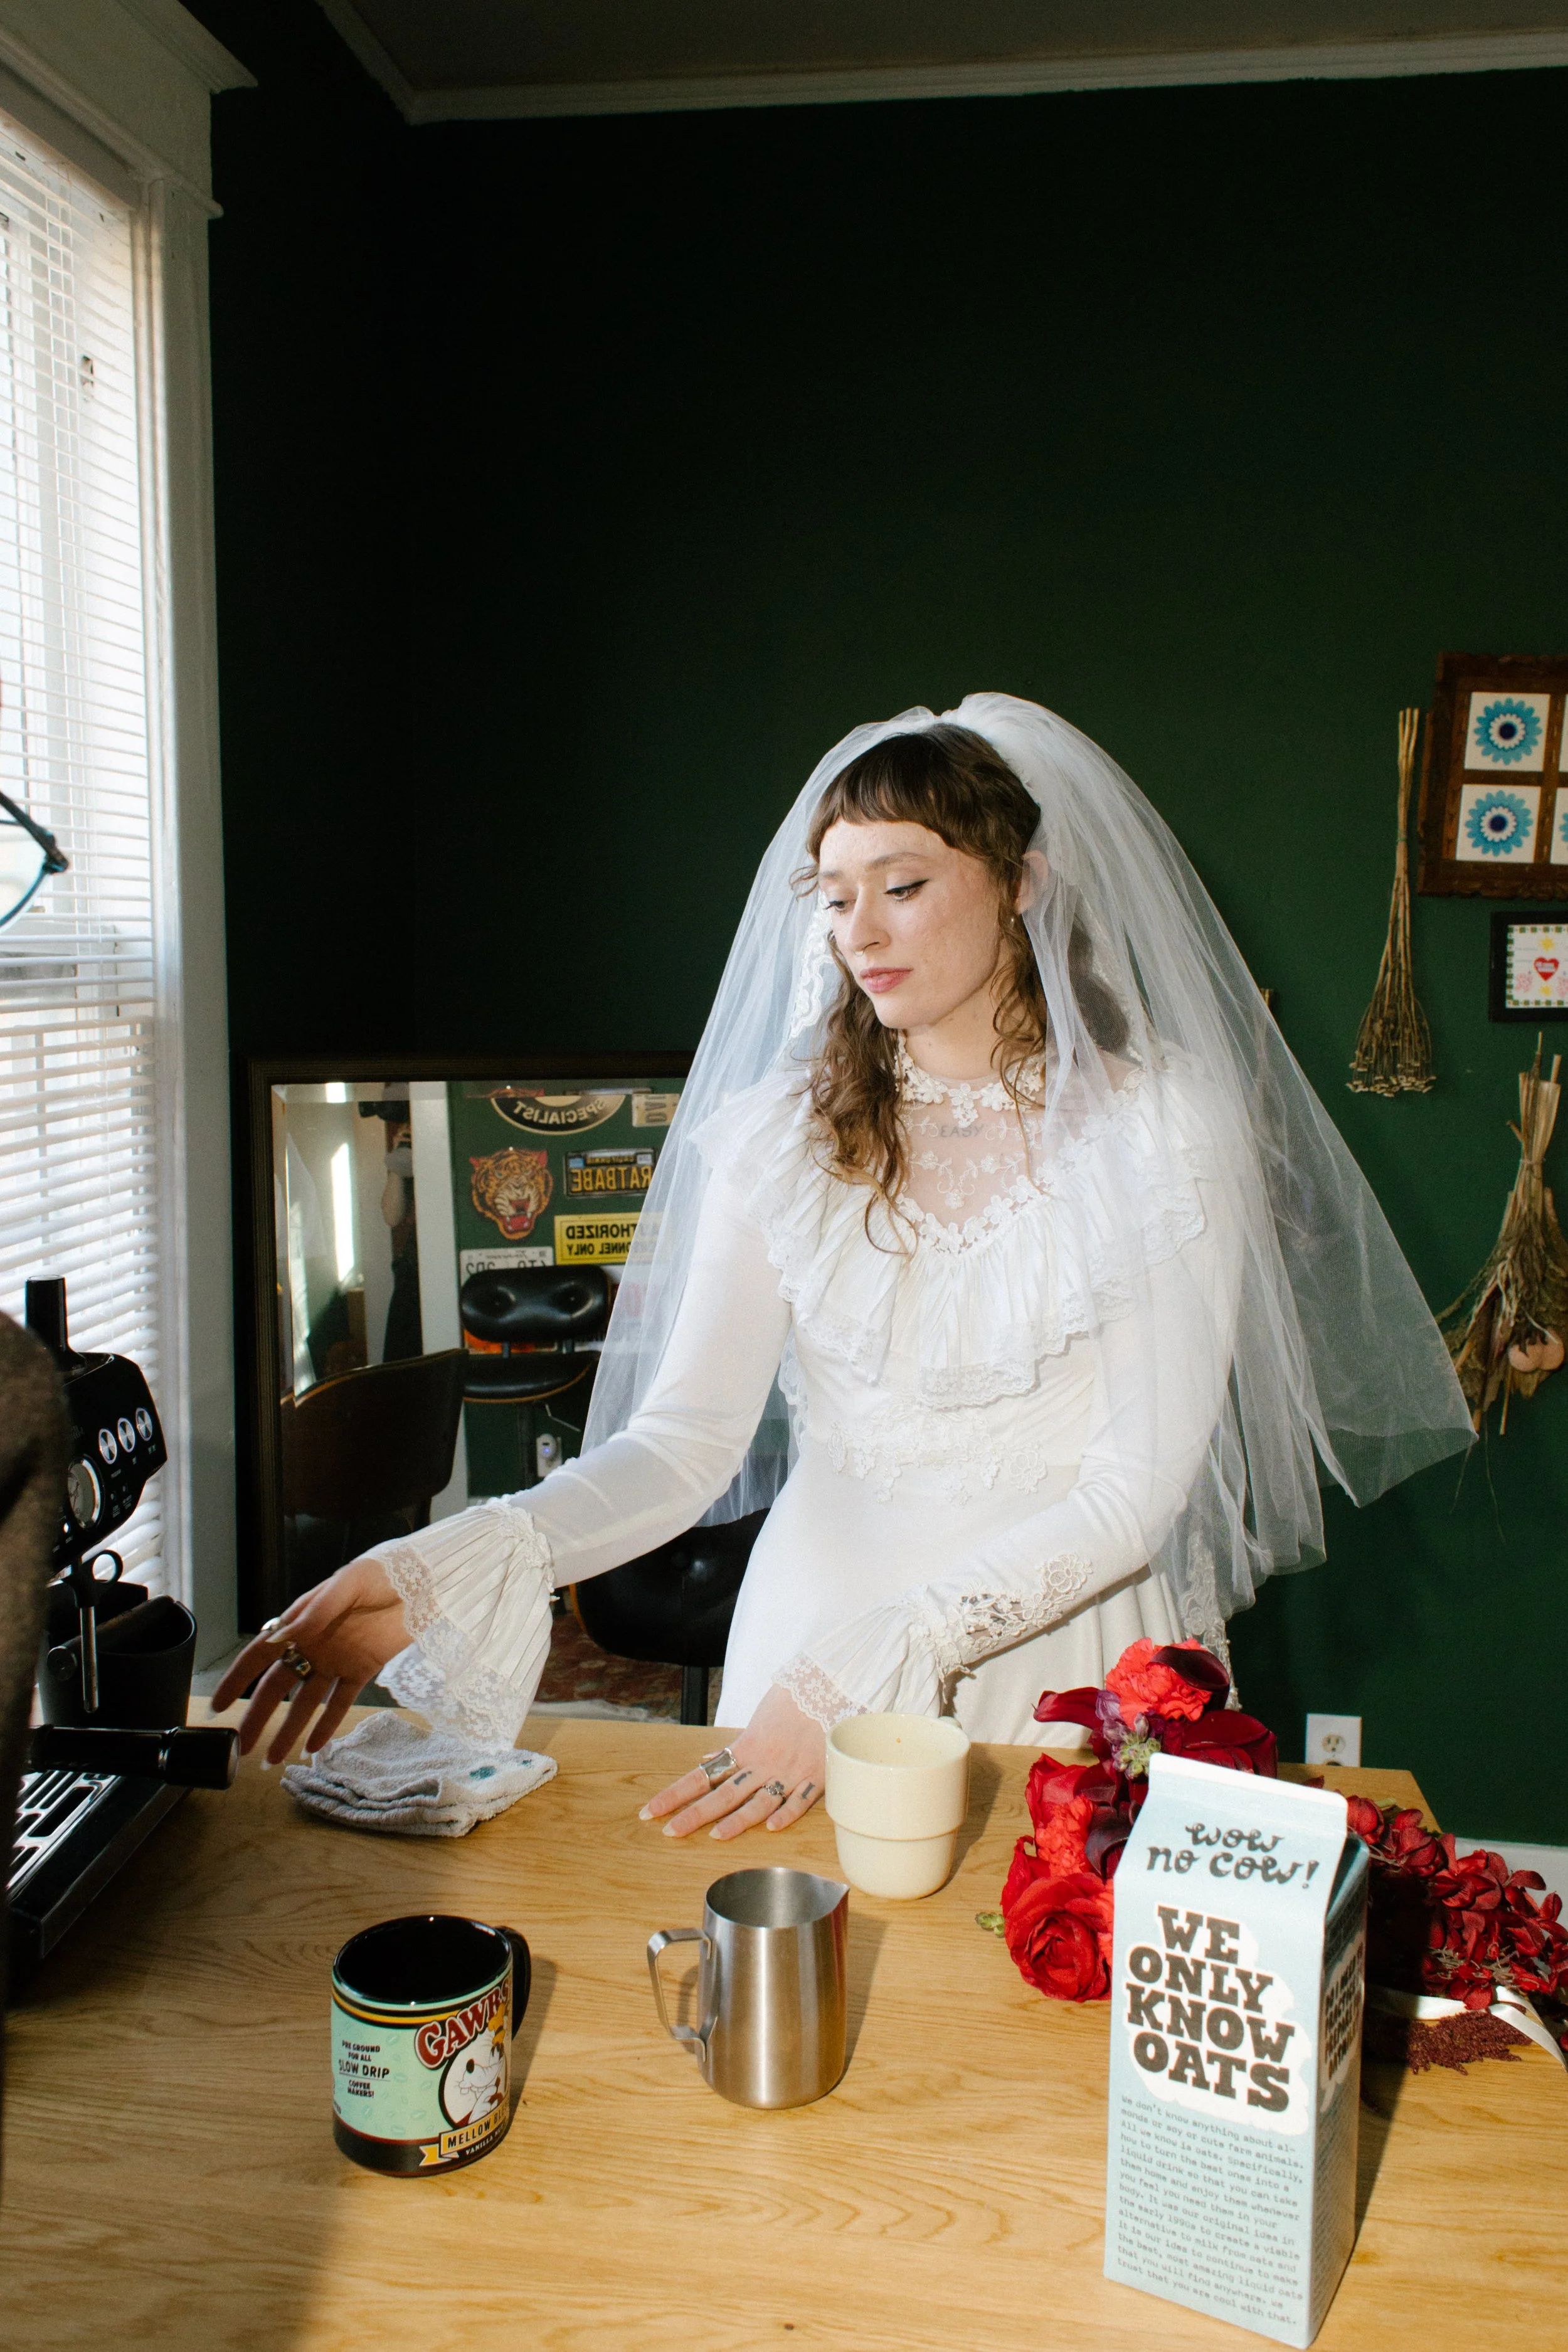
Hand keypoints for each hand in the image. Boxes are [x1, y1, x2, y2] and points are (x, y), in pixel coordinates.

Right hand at [210, 1555, 410, 1764]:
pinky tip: (313, 1747)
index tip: (218, 1707)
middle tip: (242, 1746)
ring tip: (274, 1758)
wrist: (422, 1581)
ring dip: (290, 1729)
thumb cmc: (379, 1574)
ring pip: (306, 1702)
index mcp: (301, 1622)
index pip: (260, 1655)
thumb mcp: (345, 1585)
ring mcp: (337, 1661)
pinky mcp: (362, 1670)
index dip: (238, 1680)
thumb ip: (314, 1613)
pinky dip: (327, 1725)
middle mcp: (313, 1646)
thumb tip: (277, 1640)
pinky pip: (340, 1702)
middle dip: (258, 1716)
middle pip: (278, 1687)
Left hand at [640, 1685, 825, 1838]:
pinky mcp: (817, 1776)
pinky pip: (801, 1798)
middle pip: (724, 1794)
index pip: (701, 1777)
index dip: (674, 1794)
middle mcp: (763, 1764)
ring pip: (759, 1800)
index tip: (650, 1811)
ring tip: (714, 1836)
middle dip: (695, 1814)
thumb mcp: (756, 1722)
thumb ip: (733, 1748)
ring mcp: (790, 1772)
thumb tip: (707, 1761)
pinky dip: (787, 1813)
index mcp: (744, 1749)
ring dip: (737, 1819)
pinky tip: (771, 1827)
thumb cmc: (789, 1702)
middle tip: (670, 1832)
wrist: (827, 1685)